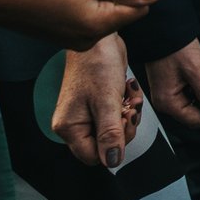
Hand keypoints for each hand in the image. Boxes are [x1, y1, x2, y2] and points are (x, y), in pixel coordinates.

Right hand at [53, 34, 133, 169]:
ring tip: (130, 97)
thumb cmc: (97, 65)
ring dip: (128, 115)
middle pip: (105, 145)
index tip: (125, 124)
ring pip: (113, 130)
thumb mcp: (107, 102)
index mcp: (69, 127)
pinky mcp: (96, 104)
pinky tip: (128, 91)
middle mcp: (74, 124)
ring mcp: (84, 114)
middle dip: (123, 128)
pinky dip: (126, 105)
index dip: (114, 146)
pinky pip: (115, 116)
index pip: (94, 157)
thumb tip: (113, 161)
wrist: (100, 38)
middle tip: (130, 109)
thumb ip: (110, 134)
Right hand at [143, 39, 199, 127]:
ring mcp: (171, 92)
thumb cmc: (174, 47)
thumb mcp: (195, 69)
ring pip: (198, 100)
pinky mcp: (176, 83)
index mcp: (168, 102)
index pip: (196, 119)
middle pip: (198, 112)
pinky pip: (195, 90)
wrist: (162, 28)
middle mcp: (167, 100)